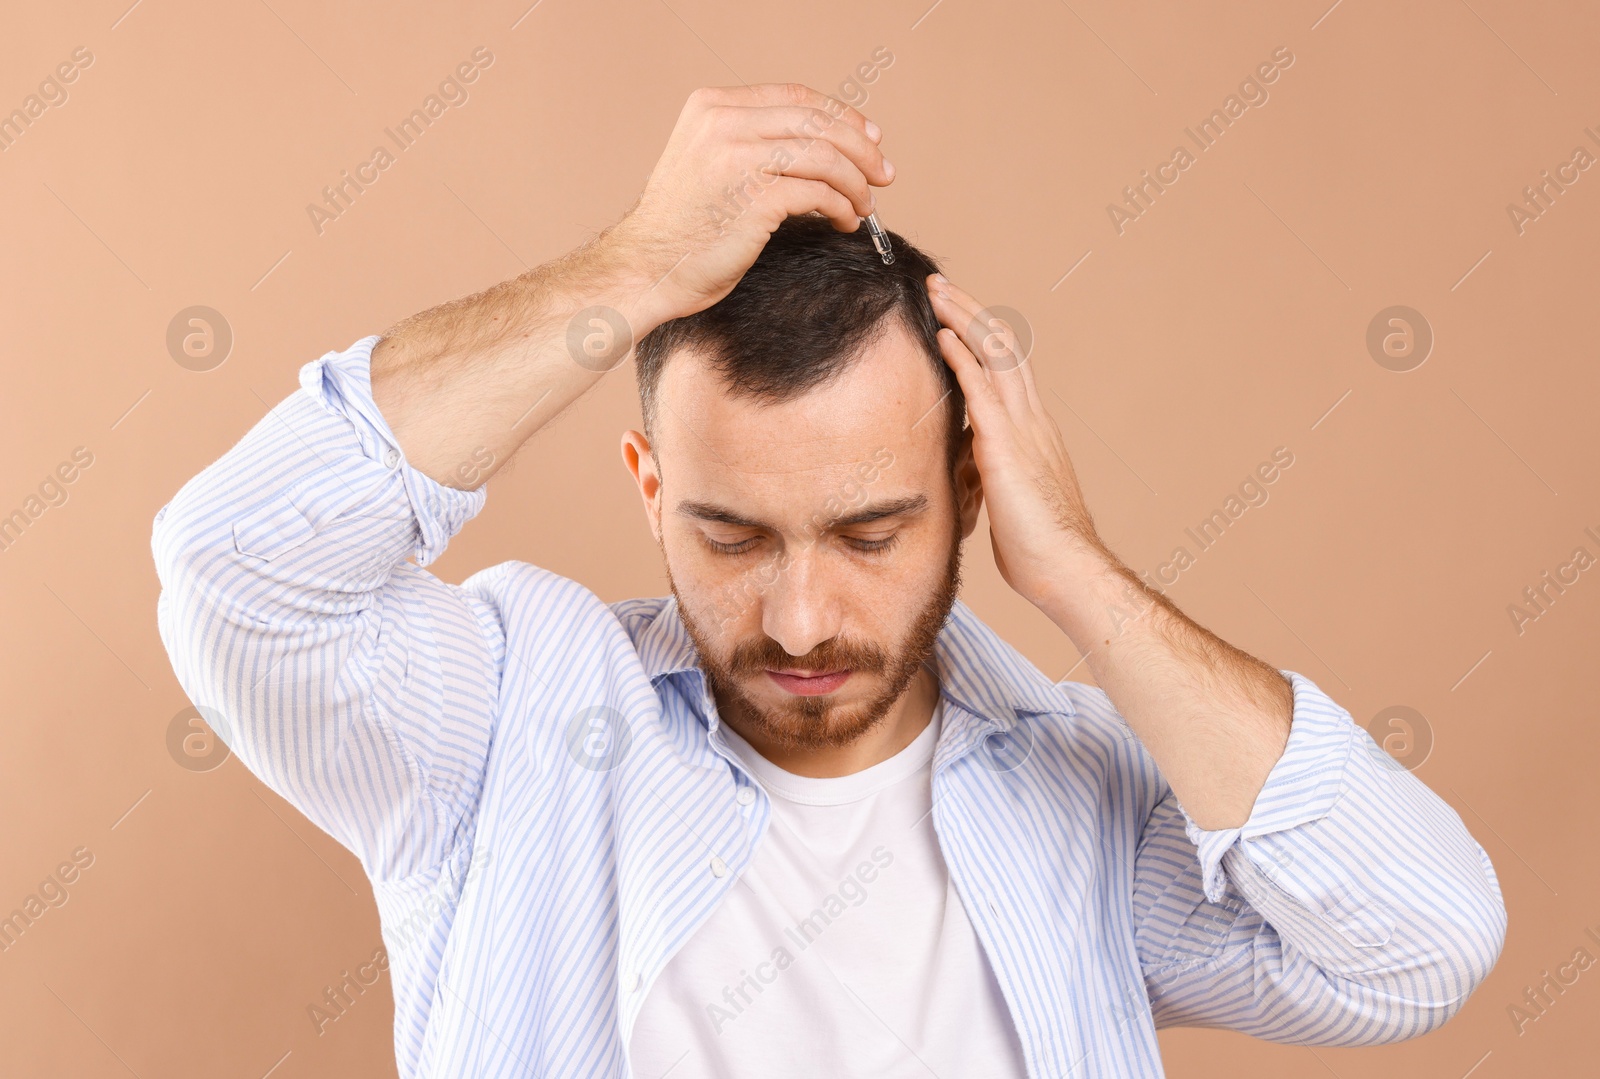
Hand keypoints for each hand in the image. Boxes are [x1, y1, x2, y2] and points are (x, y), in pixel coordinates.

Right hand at [602, 83, 894, 330]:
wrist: (645, 268)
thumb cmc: (682, 229)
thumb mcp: (709, 164)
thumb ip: (751, 144)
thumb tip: (824, 146)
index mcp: (712, 107)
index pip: (796, 97)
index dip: (841, 116)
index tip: (870, 139)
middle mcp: (723, 123)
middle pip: (818, 121)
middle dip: (861, 148)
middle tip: (883, 174)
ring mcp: (738, 158)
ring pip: (825, 155)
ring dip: (856, 182)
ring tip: (864, 206)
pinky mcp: (754, 198)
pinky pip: (819, 192)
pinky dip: (842, 206)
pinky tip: (844, 221)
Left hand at [927, 275, 1114, 610]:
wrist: (1066, 570)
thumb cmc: (1040, 550)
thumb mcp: (1008, 500)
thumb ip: (990, 476)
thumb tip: (969, 471)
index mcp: (1034, 432)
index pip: (1008, 371)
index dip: (981, 339)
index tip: (955, 317)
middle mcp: (1032, 420)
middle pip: (1003, 348)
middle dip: (970, 312)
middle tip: (940, 286)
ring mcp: (1022, 429)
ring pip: (994, 355)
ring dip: (963, 318)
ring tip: (936, 291)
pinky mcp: (1005, 446)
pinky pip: (982, 389)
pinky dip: (961, 356)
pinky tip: (941, 334)